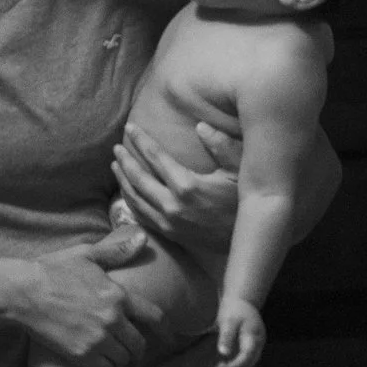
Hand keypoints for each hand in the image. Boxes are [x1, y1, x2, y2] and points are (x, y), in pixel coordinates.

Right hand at [0, 227, 159, 366]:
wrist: (21, 293)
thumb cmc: (50, 271)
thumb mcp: (84, 255)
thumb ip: (115, 251)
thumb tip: (143, 239)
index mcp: (117, 295)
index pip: (153, 316)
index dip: (165, 329)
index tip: (169, 338)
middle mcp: (112, 320)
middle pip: (139, 344)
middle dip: (138, 349)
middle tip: (132, 351)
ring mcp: (97, 339)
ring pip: (123, 359)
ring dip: (121, 359)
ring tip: (114, 357)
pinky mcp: (81, 354)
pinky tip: (99, 362)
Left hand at [112, 122, 240, 255]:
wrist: (251, 241)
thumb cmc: (247, 202)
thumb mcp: (241, 170)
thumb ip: (222, 145)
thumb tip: (200, 126)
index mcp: (187, 186)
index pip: (155, 157)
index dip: (140, 140)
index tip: (129, 127)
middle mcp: (172, 205)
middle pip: (138, 178)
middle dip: (125, 160)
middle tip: (116, 147)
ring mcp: (168, 222)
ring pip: (135, 198)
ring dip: (122, 180)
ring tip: (116, 166)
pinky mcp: (170, 234)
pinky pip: (141, 216)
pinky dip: (130, 202)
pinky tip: (126, 193)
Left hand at [214, 297, 266, 366]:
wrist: (242, 302)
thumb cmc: (234, 310)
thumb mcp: (227, 320)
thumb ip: (226, 336)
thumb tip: (223, 354)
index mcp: (253, 336)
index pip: (247, 355)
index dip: (236, 365)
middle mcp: (258, 343)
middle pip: (250, 361)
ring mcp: (257, 345)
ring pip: (250, 362)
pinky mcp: (252, 346)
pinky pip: (247, 359)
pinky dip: (238, 364)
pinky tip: (224, 366)